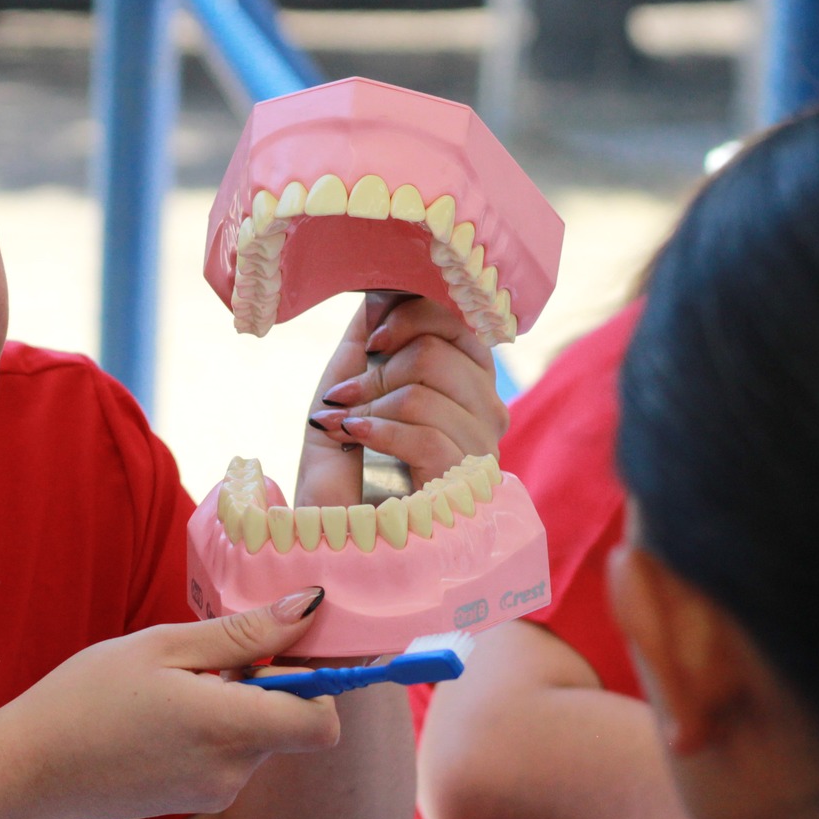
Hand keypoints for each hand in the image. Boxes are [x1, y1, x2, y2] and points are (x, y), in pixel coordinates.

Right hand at [0, 593, 344, 818]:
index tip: (286, 652)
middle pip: (290, 725)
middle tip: (204, 661)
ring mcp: (215, 793)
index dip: (319, 685)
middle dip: (264, 688)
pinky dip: (212, 734)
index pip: (323, 722)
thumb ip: (244, 633)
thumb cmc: (86, 697)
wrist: (29, 770)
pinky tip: (160, 720)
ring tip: (169, 691)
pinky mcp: (197, 803)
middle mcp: (232, 772)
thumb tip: (310, 609)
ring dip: (234, 709)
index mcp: (228, 728)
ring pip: (258, 740)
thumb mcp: (163, 646)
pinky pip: (230, 759)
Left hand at [303, 294, 506, 493]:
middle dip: (379, 370)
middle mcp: (486, 414)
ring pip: (426, 392)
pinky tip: (354, 437)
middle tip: (346, 397)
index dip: (412, 319)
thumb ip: (369, 340)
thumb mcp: (350, 389)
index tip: (374, 339)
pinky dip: (377, 430)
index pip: (460, 325)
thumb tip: (382, 290)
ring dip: (370, 406)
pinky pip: (425, 433)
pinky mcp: (462, 482)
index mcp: (467, 385)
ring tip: (344, 425)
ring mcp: (479, 450)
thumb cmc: (343, 462)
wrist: (332, 528)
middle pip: (438, 353)